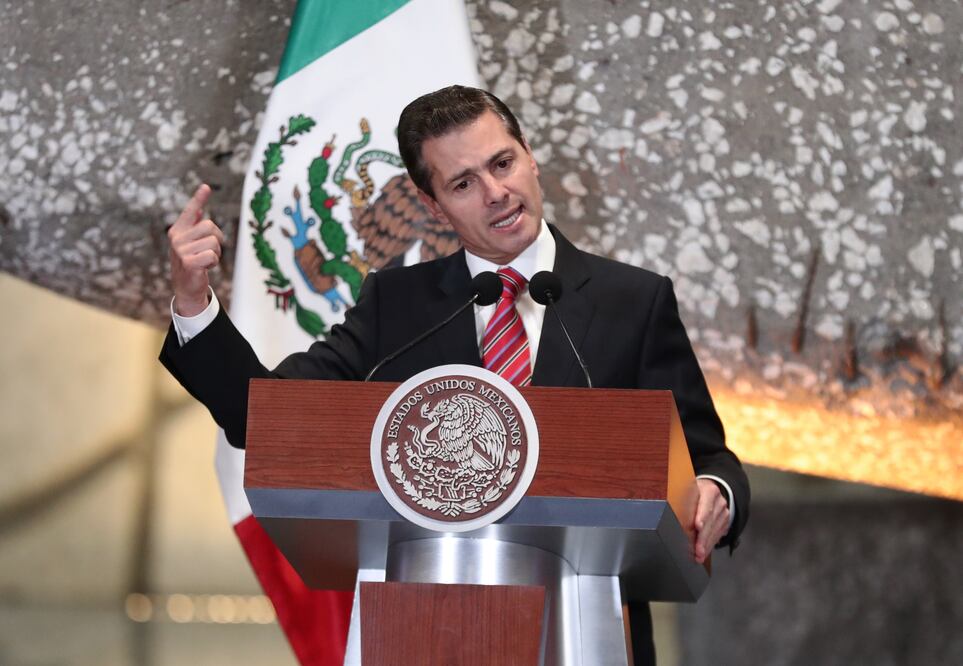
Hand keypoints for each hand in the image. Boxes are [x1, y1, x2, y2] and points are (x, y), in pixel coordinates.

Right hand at [168, 184, 223, 315]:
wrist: (185, 288)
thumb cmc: (190, 263)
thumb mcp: (190, 244)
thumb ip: (193, 227)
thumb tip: (201, 210)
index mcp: (177, 230)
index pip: (190, 211)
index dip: (199, 199)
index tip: (206, 187)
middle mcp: (176, 238)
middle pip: (210, 226)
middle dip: (217, 239)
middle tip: (209, 251)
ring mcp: (181, 250)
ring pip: (214, 242)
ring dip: (216, 253)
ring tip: (206, 260)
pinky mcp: (188, 263)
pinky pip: (212, 255)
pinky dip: (213, 262)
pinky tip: (205, 267)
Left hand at [691, 478, 729, 563]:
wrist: (708, 492)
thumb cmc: (694, 493)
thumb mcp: (687, 491)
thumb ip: (683, 501)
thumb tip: (669, 513)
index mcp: (708, 490)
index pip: (706, 503)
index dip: (701, 515)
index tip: (697, 526)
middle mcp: (718, 500)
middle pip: (711, 520)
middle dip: (703, 537)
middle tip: (697, 550)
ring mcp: (724, 511)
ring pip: (716, 530)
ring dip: (707, 545)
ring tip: (699, 555)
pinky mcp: (726, 521)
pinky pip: (718, 535)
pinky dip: (710, 545)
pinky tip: (704, 552)